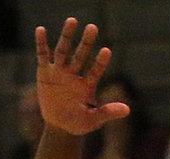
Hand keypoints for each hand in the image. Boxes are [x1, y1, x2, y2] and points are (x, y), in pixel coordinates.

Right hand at [34, 19, 129, 136]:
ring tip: (73, 20)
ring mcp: (60, 72)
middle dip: (86, 42)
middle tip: (93, 27)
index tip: (107, 51)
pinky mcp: (45, 73)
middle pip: (81, 55)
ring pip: (63, 50)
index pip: (96, 70)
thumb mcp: (93, 120)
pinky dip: (41, 43)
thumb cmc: (78, 123)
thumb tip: (128, 110)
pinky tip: (41, 30)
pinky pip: (43, 55)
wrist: (58, 127)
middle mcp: (74, 75)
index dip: (100, 62)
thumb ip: (108, 113)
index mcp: (87, 85)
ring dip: (67, 36)